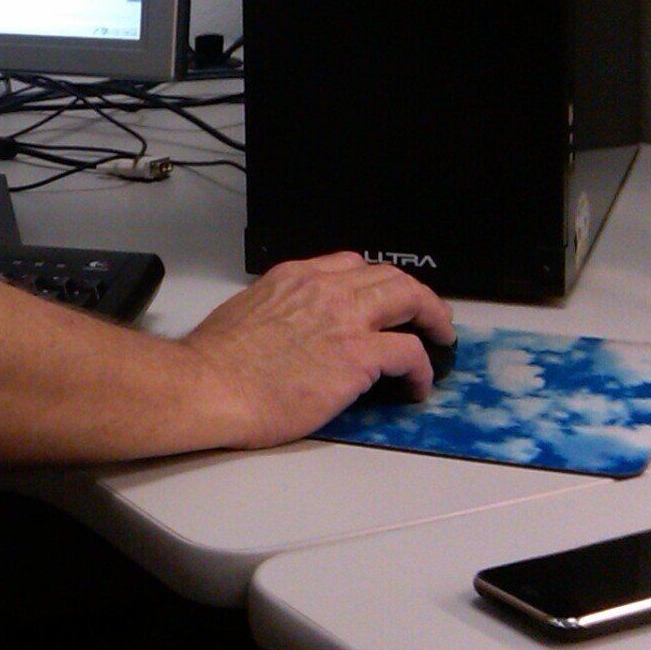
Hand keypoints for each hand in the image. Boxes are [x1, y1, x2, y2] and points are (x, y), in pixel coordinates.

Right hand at [180, 253, 453, 449]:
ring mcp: (345, 319)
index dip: (375, 282)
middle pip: (390, 275)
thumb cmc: (216, 359)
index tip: (383, 300)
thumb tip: (293, 328)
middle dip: (416, 295)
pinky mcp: (358, 355)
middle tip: (427, 316)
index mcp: (294, 276)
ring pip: (410, 299)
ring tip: (439, 340)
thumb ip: (279, 308)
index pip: (351, 263)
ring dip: (433, 319)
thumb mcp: (247, 311)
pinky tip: (419, 386)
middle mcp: (324, 288)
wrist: (210, 384)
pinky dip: (423, 369)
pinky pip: (410, 353)